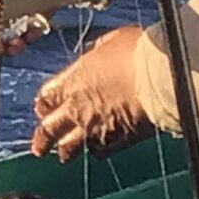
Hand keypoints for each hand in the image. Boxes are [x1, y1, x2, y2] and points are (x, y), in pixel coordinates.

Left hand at [30, 25, 154, 160]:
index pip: (46, 98)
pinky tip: (97, 150)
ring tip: (63, 156)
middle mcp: (77, 107)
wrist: (161, 77)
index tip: (43, 108)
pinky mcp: (116, 141)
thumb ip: (95, 52)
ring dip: (65, 151)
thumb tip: (93, 55)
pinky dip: (96, 151)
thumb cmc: (137, 53)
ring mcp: (95, 127)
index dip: (44, 105)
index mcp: (72, 80)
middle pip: (49, 129)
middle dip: (42, 139)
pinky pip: (99, 152)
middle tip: (38, 147)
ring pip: (70, 147)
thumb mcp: (109, 42)